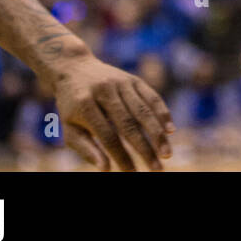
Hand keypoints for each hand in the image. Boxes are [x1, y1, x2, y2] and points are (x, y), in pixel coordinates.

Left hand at [51, 53, 175, 170]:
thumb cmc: (71, 106)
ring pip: (144, 111)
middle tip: (157, 168)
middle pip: (129, 124)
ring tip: (167, 154)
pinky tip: (171, 130)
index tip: (132, 172)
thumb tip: (105, 168)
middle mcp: (105, 92)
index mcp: (85, 105)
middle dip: (145, 148)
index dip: (121, 155)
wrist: (74, 68)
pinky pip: (151, 97)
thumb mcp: (69, 128)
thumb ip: (86, 148)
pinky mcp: (133, 79)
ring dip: (158, 134)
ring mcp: (121, 83)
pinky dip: (162, 113)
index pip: (107, 136)